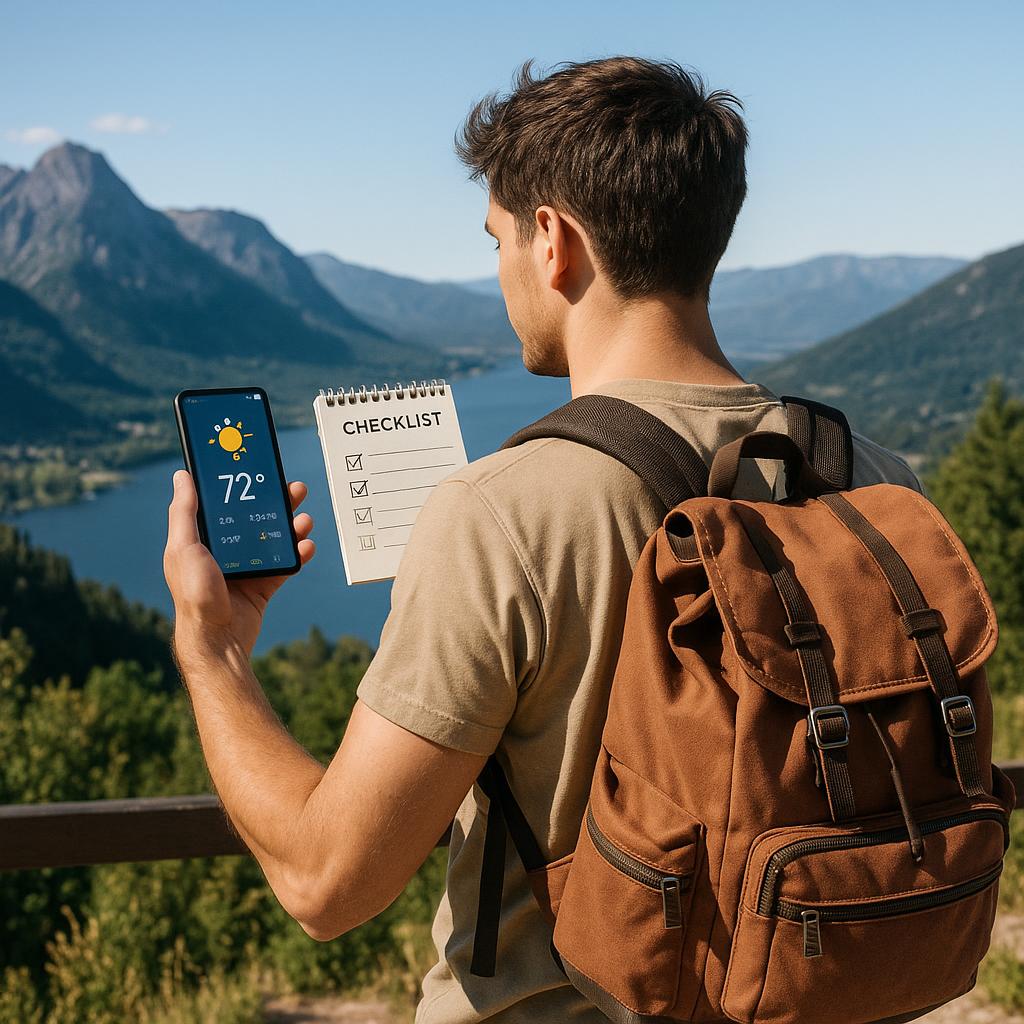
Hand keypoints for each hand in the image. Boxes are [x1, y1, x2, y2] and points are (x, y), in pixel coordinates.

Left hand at [163, 470, 315, 665]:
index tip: (258, 466)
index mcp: (203, 538)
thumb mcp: (184, 547)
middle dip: (277, 501)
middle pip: (256, 516)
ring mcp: (247, 567)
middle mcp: (225, 549)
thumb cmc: (193, 594)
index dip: (241, 483)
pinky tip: (307, 546)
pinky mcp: (264, 584)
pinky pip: (286, 563)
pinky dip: (299, 553)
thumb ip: (184, 512)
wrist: (217, 640)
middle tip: (296, 488)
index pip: (225, 502)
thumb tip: (182, 475)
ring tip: (305, 520)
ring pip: (275, 538)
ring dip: (292, 526)